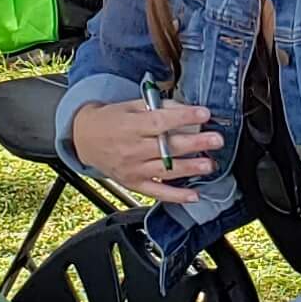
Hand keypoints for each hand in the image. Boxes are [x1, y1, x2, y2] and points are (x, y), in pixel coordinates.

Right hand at [70, 96, 221, 202]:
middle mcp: (132, 149)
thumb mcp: (129, 105)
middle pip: (167, 147)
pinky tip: (194, 195)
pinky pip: (158, 192)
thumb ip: (156, 107)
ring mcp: (133, 169)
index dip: (183, 117)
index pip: (160, 122)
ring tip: (210, 164)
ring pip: (166, 170)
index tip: (203, 114)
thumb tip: (184, 109)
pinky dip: (176, 196)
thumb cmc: (110, 120)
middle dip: (195, 143)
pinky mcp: (134, 183)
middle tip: (216, 140)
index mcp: (130, 125)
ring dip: (191, 168)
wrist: (84, 139)